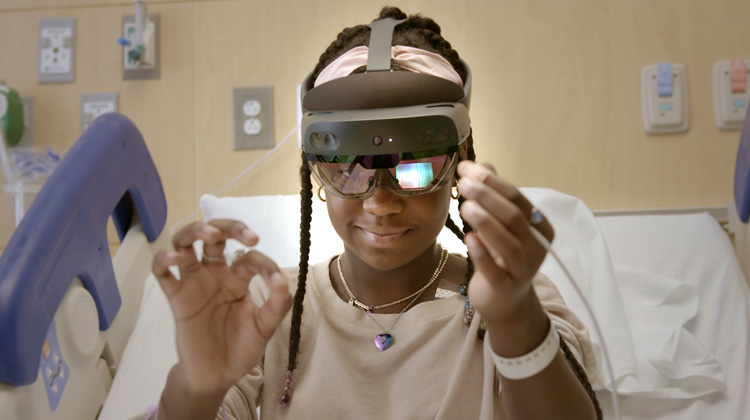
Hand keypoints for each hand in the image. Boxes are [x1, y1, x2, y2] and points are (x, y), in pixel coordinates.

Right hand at [152, 220, 291, 393]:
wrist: (216, 377)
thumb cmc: (240, 349)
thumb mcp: (264, 328)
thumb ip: (275, 305)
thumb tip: (283, 280)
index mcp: (237, 279)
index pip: (249, 258)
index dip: (264, 264)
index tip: (275, 280)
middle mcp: (214, 275)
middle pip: (216, 236)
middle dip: (231, 227)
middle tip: (249, 237)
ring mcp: (194, 283)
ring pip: (186, 243)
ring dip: (196, 231)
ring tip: (211, 235)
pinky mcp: (176, 298)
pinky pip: (162, 273)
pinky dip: (164, 259)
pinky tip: (176, 258)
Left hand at [456, 161, 554, 326]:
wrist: (505, 300)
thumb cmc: (501, 256)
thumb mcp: (501, 225)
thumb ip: (494, 196)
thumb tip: (480, 165)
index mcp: (538, 226)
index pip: (518, 198)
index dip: (493, 181)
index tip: (467, 168)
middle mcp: (536, 247)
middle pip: (514, 217)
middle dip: (488, 197)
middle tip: (463, 183)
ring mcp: (523, 269)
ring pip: (509, 244)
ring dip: (486, 222)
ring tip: (465, 206)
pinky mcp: (506, 288)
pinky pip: (496, 271)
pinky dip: (483, 254)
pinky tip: (469, 238)